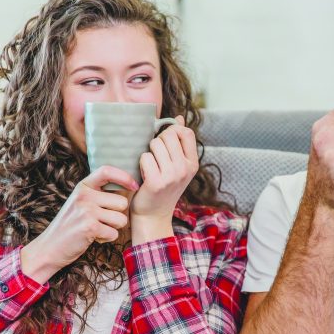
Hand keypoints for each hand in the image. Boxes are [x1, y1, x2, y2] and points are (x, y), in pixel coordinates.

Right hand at [21, 166, 136, 282]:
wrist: (50, 247)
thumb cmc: (70, 225)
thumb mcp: (80, 202)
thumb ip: (98, 194)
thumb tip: (128, 187)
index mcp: (83, 187)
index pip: (107, 171)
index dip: (124, 176)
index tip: (134, 186)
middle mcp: (84, 196)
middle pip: (122, 202)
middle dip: (118, 215)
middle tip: (102, 221)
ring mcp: (86, 211)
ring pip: (121, 219)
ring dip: (113, 228)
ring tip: (97, 229)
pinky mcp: (90, 227)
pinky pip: (114, 233)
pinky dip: (107, 239)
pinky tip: (93, 237)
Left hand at [130, 115, 198, 243]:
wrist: (153, 216)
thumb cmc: (162, 187)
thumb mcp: (176, 165)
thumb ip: (178, 142)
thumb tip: (179, 117)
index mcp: (193, 164)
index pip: (186, 132)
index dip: (173, 131)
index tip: (165, 142)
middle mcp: (185, 169)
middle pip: (168, 135)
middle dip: (157, 141)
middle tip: (155, 157)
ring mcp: (172, 176)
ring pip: (155, 144)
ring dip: (148, 153)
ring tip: (150, 167)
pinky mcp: (156, 182)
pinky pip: (145, 157)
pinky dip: (141, 164)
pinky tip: (144, 175)